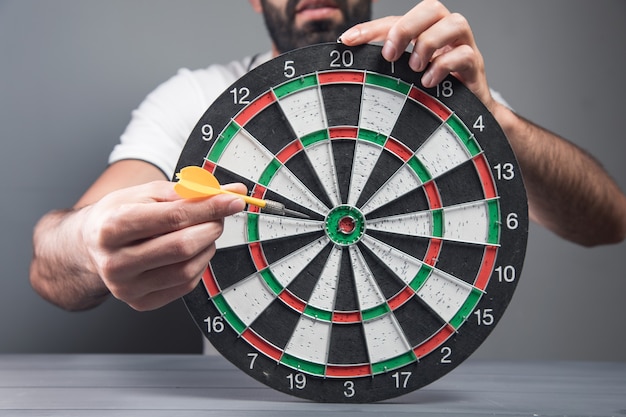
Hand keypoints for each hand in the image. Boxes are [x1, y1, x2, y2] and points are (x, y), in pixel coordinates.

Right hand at [80, 180, 245, 310]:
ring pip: (187, 269)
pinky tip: (192, 251)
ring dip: (207, 247)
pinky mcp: (141, 303)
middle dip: (210, 227)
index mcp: (112, 227)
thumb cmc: (120, 215)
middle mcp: (115, 262)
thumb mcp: (147, 193)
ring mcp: (127, 287)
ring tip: (203, 231)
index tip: (233, 200)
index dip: (210, 207)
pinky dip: (198, 264)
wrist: (91, 246)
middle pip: (182, 246)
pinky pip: (185, 285)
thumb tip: (231, 192)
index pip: (173, 217)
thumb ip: (190, 191)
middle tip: (218, 216)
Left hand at [340, 0, 494, 111]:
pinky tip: (428, 82)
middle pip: (431, 8)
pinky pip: (465, 54)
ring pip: (455, 23)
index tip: (348, 40)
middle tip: (389, 54)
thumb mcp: (407, 80)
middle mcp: (446, 33)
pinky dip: (443, 66)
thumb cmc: (435, 93)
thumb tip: (354, 70)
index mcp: (425, 32)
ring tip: (414, 68)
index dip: (372, 28)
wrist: (470, 116)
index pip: (397, 20)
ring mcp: (464, 47)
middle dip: (406, 28)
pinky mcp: (475, 67)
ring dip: (428, 43)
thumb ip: (388, 70)